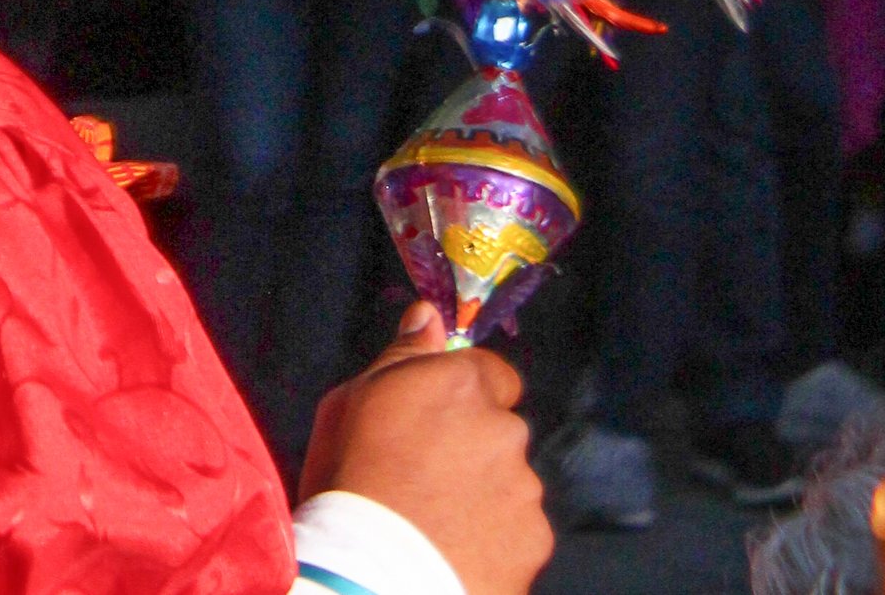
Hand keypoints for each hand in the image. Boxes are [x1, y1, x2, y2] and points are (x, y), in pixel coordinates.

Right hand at [303, 307, 547, 594]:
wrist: (372, 576)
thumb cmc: (350, 482)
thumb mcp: (352, 403)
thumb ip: (401, 356)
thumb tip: (429, 316)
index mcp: (460, 386)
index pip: (492, 372)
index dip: (466, 395)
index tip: (436, 421)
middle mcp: (504, 431)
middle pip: (501, 430)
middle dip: (476, 447)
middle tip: (430, 477)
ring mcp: (524, 491)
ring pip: (512, 482)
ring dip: (488, 493)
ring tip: (441, 521)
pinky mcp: (534, 543)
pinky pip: (519, 530)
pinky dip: (497, 537)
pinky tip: (459, 550)